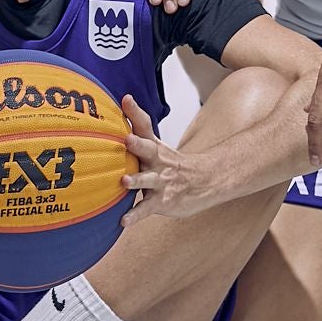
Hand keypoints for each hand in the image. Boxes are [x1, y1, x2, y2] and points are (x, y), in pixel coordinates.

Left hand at [119, 96, 221, 223]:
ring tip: (124, 181)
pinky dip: (135, 215)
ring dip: (136, 180)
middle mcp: (157, 161)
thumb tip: (116, 108)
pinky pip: (146, 209)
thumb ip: (136, 132)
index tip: (126, 99)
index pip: (145, 125)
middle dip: (137, 144)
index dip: (135, 111)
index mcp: (154, 146)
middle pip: (147, 149)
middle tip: (127, 139)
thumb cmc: (173, 164)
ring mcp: (160, 181)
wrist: (205, 182)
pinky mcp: (161, 201)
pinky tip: (123, 220)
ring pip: (147, 180)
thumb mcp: (157, 146)